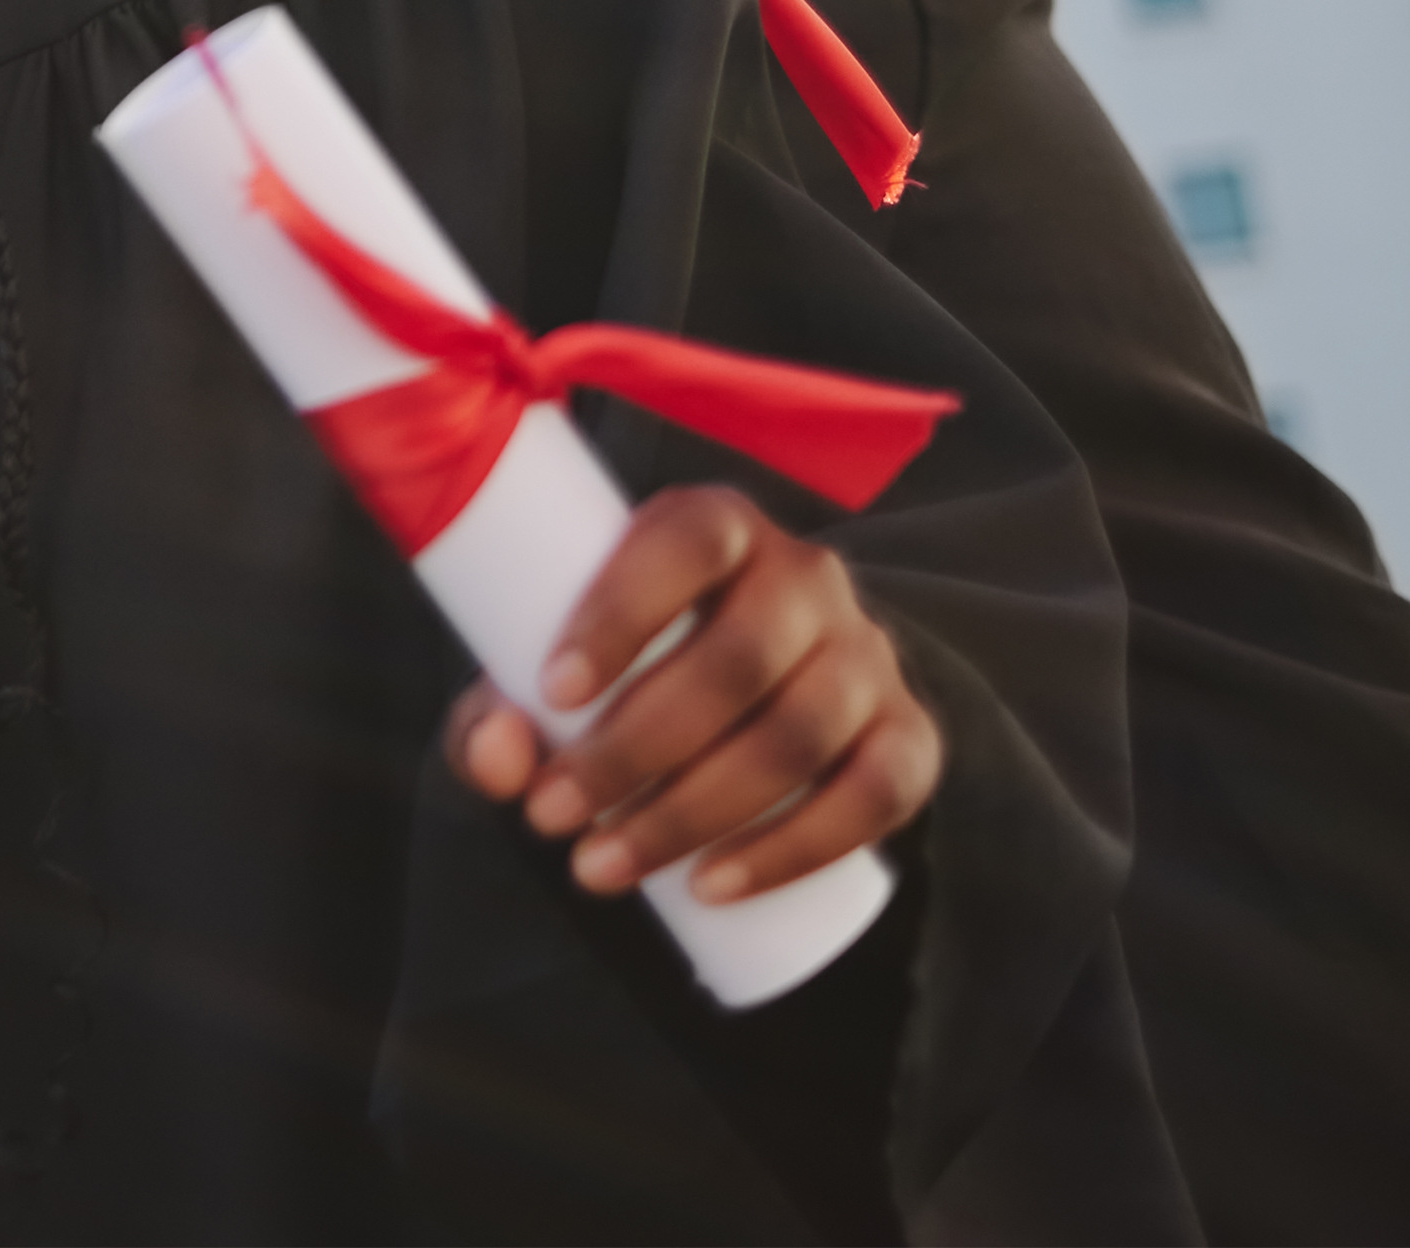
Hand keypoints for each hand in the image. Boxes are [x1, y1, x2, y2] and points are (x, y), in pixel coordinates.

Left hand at [443, 483, 939, 905]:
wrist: (747, 701)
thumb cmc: (623, 670)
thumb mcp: (550, 672)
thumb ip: (500, 712)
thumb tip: (503, 761)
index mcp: (716, 525)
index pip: (684, 543)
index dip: (621, 611)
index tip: (551, 693)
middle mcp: (807, 576)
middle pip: (737, 659)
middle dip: (634, 750)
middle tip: (551, 816)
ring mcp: (868, 656)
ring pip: (799, 734)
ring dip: (694, 814)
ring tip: (602, 865)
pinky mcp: (909, 735)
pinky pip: (875, 795)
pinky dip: (792, 849)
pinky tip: (713, 885)